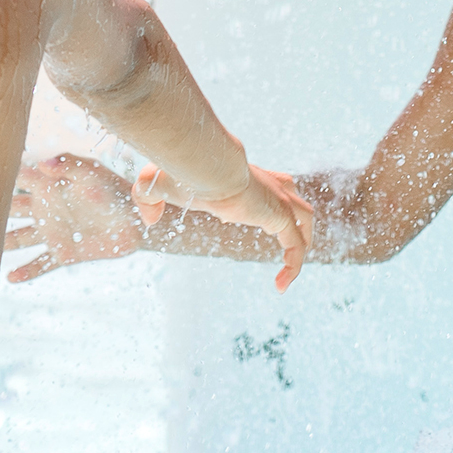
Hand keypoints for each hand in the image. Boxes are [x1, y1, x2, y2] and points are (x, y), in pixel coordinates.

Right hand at [5, 152, 148, 283]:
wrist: (137, 221)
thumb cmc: (115, 189)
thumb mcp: (93, 173)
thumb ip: (68, 165)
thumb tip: (41, 163)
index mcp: (49, 185)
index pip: (18, 179)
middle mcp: (45, 208)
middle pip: (11, 210)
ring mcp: (52, 232)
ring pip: (19, 238)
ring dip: (2, 243)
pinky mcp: (63, 253)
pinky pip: (41, 263)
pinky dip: (26, 271)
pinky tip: (10, 277)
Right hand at [134, 161, 316, 290]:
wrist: (203, 167)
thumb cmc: (183, 172)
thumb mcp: (157, 185)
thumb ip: (149, 200)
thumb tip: (149, 220)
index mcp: (243, 177)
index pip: (261, 184)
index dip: (254, 201)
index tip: (230, 218)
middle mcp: (267, 185)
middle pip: (291, 196)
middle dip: (290, 217)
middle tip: (281, 240)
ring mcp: (278, 199)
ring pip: (304, 219)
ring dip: (300, 243)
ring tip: (289, 271)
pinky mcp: (280, 216)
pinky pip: (296, 247)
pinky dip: (294, 266)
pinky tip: (281, 286)